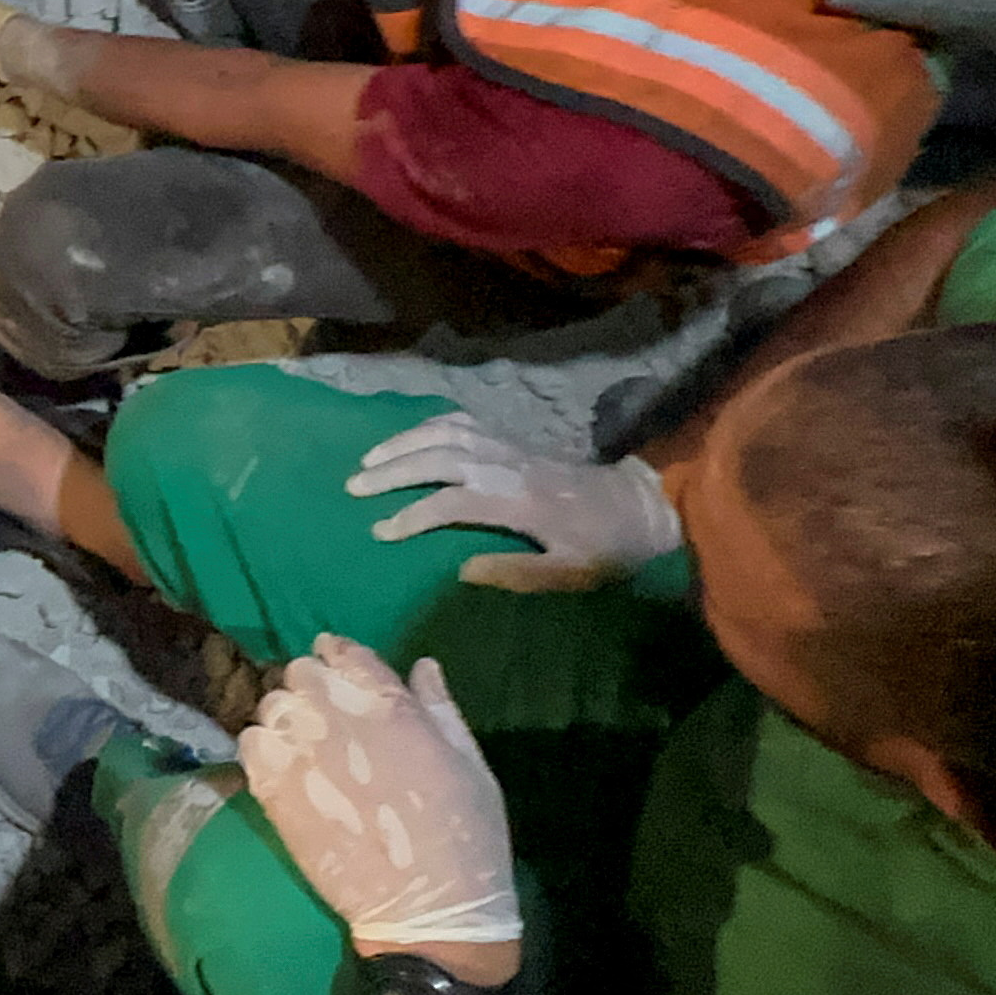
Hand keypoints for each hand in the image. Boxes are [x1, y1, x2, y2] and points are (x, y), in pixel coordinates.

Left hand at [237, 636, 518, 954]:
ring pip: (271, 705)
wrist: (429, 910)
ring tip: (303, 739)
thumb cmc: (466, 837)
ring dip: (286, 715)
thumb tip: (421, 665)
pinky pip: (249, 745)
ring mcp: (301, 756)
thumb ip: (440, 709)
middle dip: (311, 684)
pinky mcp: (275, 793)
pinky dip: (262, 747)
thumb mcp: (470, 764)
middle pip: (301, 672)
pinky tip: (282, 766)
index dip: (338, 654)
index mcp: (391, 707)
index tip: (337, 664)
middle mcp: (339, 721)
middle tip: (324, 710)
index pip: (345, 653)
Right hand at [348, 414, 679, 591]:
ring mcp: (510, 447)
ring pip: (445, 433)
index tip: (381, 531)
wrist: (641, 503)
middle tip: (354, 487)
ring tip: (368, 460)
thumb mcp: (572, 572)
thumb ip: (518, 572)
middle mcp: (508, 466)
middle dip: (391, 471)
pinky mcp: (513, 440)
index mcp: (520, 502)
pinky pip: (464, 421)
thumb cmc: (607, 546)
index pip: (451, 502)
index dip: (412, 516)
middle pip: (437, 458)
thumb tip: (461, 570)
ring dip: (403, 443)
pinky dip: (430, 425)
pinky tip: (410, 437)